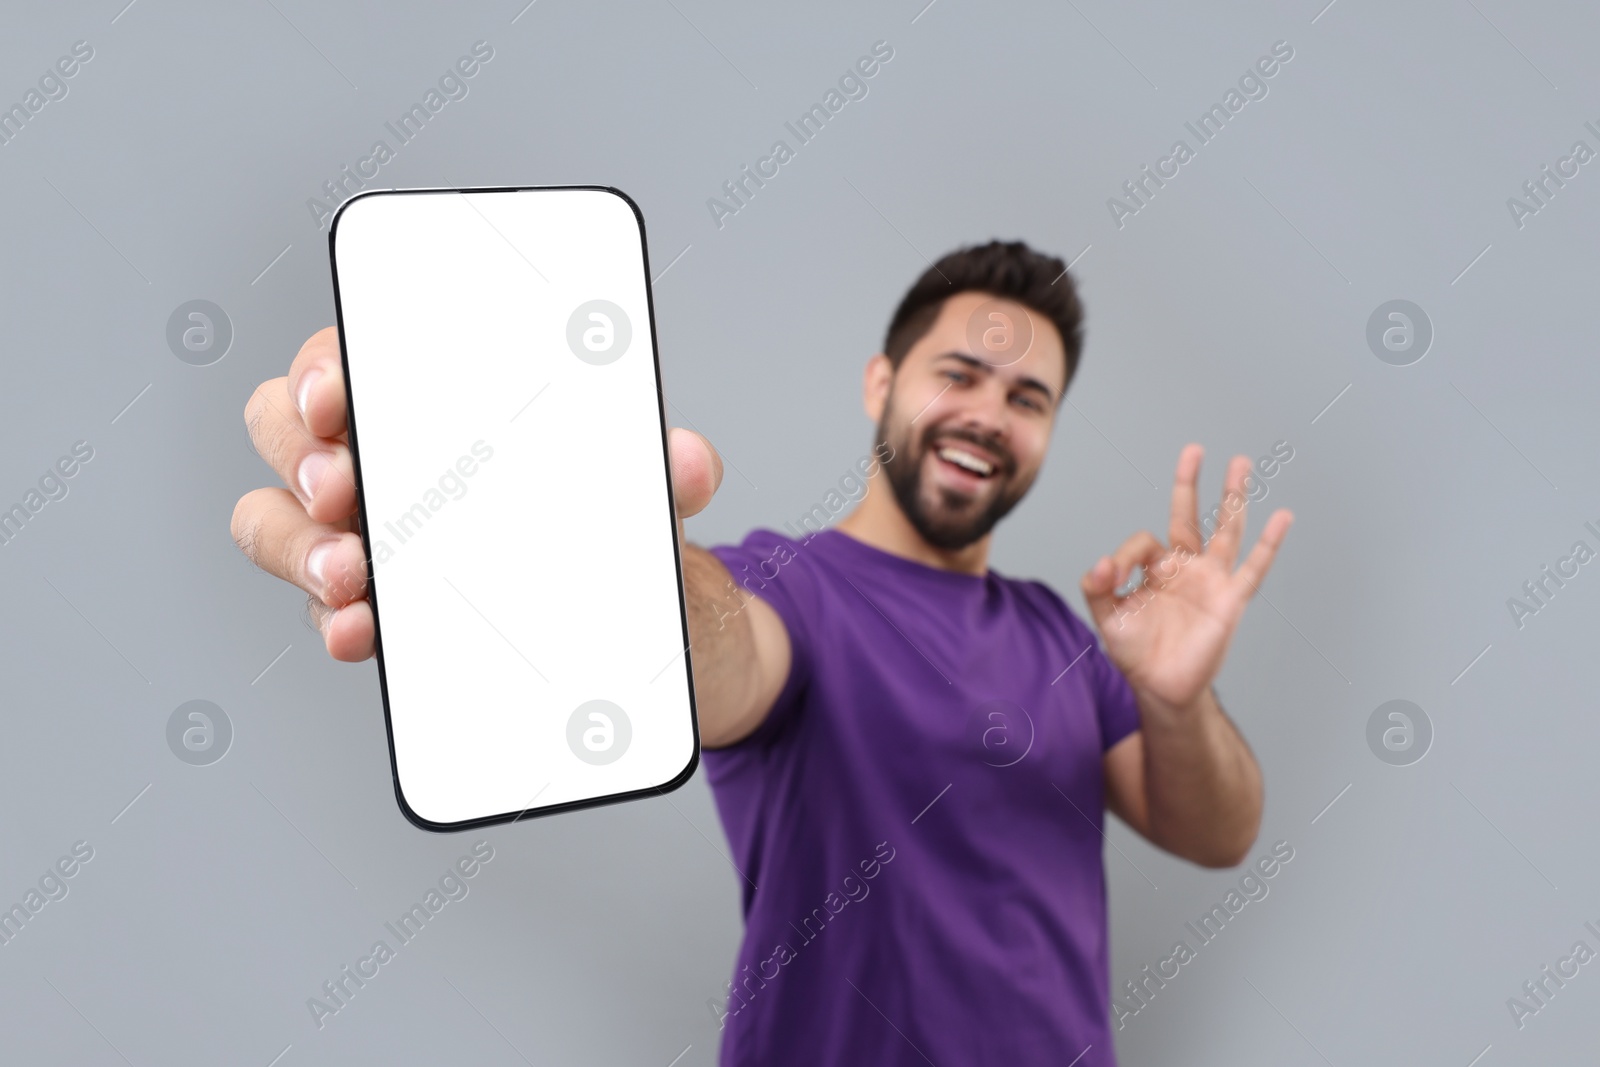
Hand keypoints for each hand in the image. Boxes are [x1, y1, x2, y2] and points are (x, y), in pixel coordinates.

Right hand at [231, 327, 723, 661]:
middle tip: (343, 487)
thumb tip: (688, 459)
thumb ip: (670, 473)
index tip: (337, 392)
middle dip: (302, 454)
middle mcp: (388, 462)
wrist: (663, 643)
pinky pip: (326, 610)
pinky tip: (360, 630)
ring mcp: (371, 537)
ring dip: (298, 544)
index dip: (325, 363)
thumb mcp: (654, 499)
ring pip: (280, 522)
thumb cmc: (627, 538)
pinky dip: (333, 621)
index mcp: (443, 407)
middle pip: (289, 431)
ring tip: (351, 572)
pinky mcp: (380, 615)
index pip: (354, 356)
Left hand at [1080, 444, 1291, 709]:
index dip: (1127, 554)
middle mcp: (1186, 567)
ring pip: (1225, 530)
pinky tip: (1283, 517)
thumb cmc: (1136, 652)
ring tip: (1240, 464)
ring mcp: (1211, 580)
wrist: (1162, 688)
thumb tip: (1103, 562)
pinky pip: (1254, 568)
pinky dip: (1270, 544)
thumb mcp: (1107, 618)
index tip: (1114, 574)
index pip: (1145, 540)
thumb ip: (1099, 588)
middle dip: (1191, 483)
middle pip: (1191, 515)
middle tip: (1194, 450)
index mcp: (1156, 568)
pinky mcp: (1230, 600)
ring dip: (1233, 497)